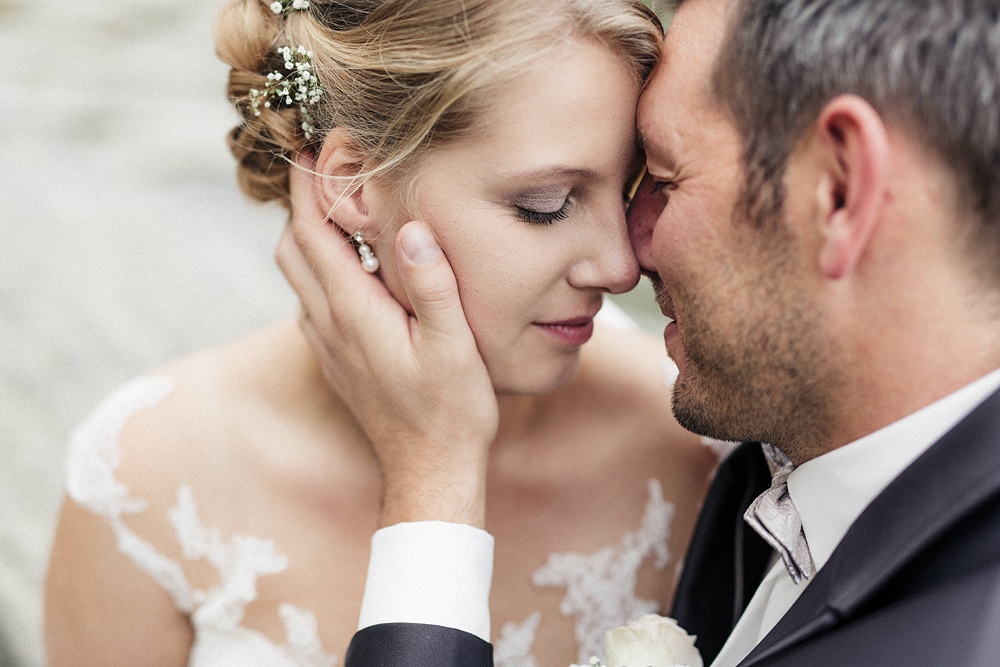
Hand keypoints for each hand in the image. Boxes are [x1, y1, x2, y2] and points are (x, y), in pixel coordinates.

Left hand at [276, 153, 498, 528]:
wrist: (429, 472)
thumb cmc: (450, 412)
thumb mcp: (454, 345)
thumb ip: (432, 285)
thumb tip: (414, 227)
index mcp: (354, 312)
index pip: (311, 234)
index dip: (305, 189)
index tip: (308, 151)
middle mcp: (329, 326)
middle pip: (292, 252)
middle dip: (298, 208)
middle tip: (321, 174)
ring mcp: (329, 347)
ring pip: (299, 280)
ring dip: (308, 241)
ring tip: (337, 213)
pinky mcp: (338, 363)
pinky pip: (314, 306)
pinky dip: (321, 274)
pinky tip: (353, 273)